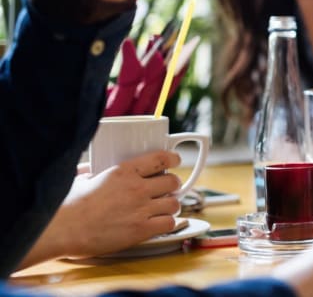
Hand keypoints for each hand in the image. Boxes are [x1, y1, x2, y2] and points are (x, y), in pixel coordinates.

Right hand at [29, 151, 181, 263]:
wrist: (62, 230)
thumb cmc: (68, 205)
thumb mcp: (83, 179)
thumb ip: (94, 172)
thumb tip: (90, 169)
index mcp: (124, 171)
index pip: (160, 159)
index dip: (172, 159)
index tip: (174, 161)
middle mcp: (137, 188)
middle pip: (173, 181)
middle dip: (172, 185)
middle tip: (166, 190)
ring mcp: (141, 209)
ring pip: (174, 203)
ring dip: (170, 206)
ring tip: (161, 209)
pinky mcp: (141, 230)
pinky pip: (169, 223)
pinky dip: (167, 223)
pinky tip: (158, 223)